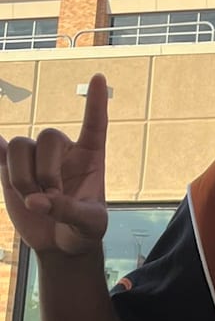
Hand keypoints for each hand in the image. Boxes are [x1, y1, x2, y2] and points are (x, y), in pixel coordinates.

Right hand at [0, 74, 109, 255]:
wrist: (61, 243)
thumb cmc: (84, 230)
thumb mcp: (89, 224)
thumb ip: (68, 211)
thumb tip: (37, 202)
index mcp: (91, 156)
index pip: (95, 123)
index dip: (96, 101)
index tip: (100, 77)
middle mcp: (63, 151)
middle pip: (47, 136)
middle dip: (45, 171)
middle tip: (50, 199)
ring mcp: (35, 160)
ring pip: (20, 145)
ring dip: (22, 175)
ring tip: (32, 201)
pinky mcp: (10, 171)